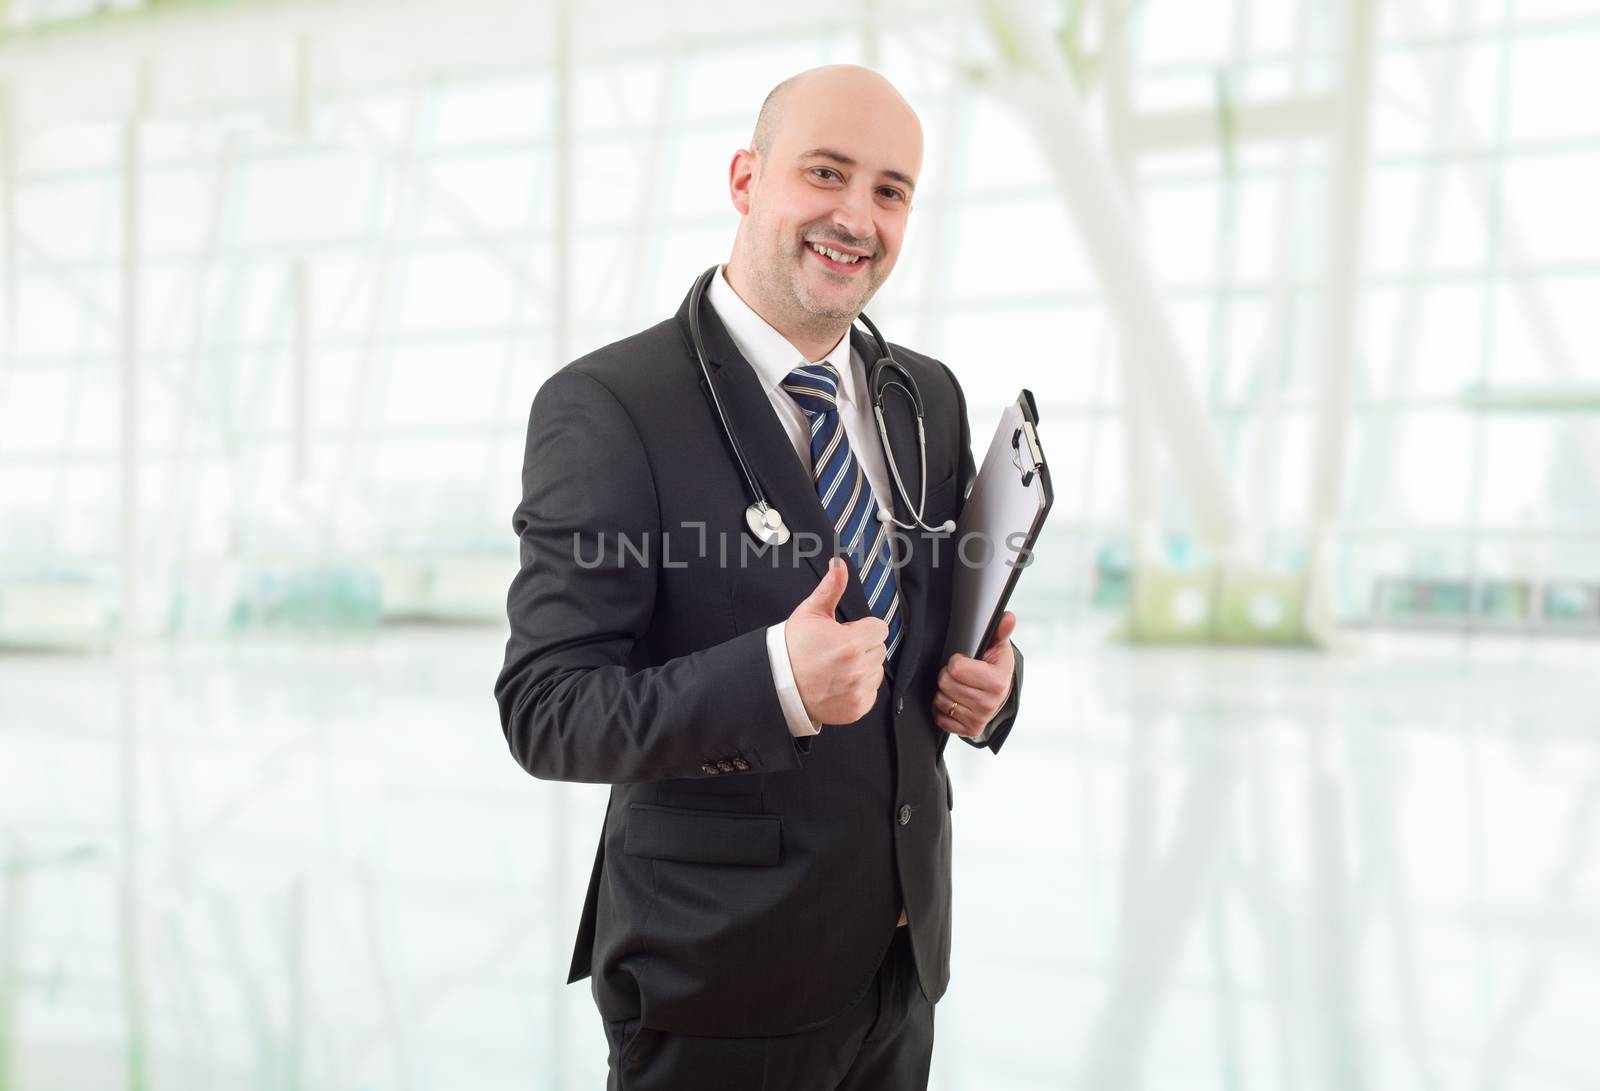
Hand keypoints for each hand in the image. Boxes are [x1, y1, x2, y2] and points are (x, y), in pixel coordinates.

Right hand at [785, 557, 888, 724]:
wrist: (777, 684)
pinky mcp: (857, 709)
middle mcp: (858, 669)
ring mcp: (858, 691)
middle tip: (836, 651)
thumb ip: (831, 588)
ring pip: (876, 671)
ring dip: (863, 668)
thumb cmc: (792, 648)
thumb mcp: (810, 613)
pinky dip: (859, 689)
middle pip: (879, 649)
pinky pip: (871, 693)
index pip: (879, 629)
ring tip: (836, 668)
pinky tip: (837, 683)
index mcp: (851, 643)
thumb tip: (839, 564)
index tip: (845, 633)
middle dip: (863, 647)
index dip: (862, 629)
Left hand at [932, 611, 1015, 738]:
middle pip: (945, 683)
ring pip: (940, 700)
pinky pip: (940, 717)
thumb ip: (1000, 631)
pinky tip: (956, 701)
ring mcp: (978, 719)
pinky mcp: (968, 731)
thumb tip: (1008, 617)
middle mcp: (988, 704)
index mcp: (997, 683)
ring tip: (959, 687)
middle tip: (961, 675)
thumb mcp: (999, 648)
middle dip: (948, 675)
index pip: (956, 668)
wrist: (1001, 695)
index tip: (966, 661)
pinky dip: (943, 709)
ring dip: (945, 692)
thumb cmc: (996, 668)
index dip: (957, 661)